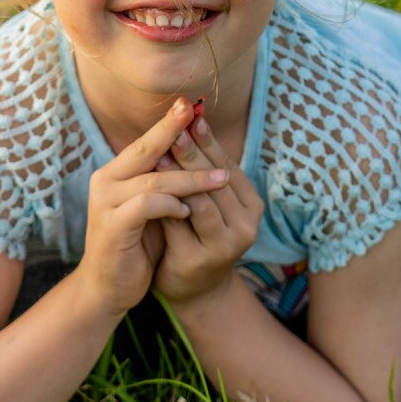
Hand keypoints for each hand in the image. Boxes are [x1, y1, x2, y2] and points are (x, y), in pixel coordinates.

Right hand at [76, 99, 230, 316]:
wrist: (109, 288)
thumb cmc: (136, 245)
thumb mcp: (152, 207)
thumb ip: (163, 181)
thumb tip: (195, 151)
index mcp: (115, 173)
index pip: (145, 143)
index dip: (168, 124)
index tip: (191, 105)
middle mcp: (105, 181)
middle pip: (145, 150)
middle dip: (174, 132)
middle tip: (199, 117)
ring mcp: (106, 203)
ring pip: (154, 179)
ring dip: (190, 178)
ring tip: (220, 178)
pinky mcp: (112, 226)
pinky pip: (147, 205)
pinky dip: (170, 205)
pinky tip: (187, 211)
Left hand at [153, 100, 263, 305]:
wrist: (192, 287)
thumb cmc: (198, 232)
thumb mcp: (208, 199)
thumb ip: (202, 169)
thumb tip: (186, 120)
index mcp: (251, 205)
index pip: (228, 164)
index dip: (209, 140)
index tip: (191, 114)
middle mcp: (246, 226)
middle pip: (215, 181)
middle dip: (193, 153)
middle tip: (175, 128)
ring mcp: (225, 246)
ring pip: (200, 203)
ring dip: (178, 175)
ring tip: (159, 153)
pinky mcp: (198, 260)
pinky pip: (179, 225)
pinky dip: (165, 203)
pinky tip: (149, 188)